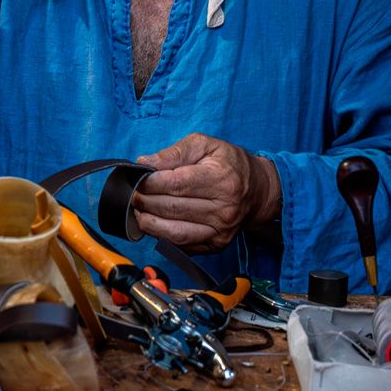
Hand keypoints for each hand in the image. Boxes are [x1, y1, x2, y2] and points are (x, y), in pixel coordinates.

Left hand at [132, 133, 280, 254]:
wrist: (258, 190)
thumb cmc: (229, 164)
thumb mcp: (206, 145)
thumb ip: (175, 152)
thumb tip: (145, 162)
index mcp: (221, 180)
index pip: (177, 184)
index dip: (151, 183)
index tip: (137, 180)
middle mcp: (224, 209)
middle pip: (173, 208)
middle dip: (146, 201)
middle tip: (133, 194)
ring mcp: (221, 230)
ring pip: (175, 232)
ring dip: (150, 223)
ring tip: (138, 211)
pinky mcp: (217, 244)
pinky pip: (183, 245)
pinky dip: (162, 237)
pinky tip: (154, 224)